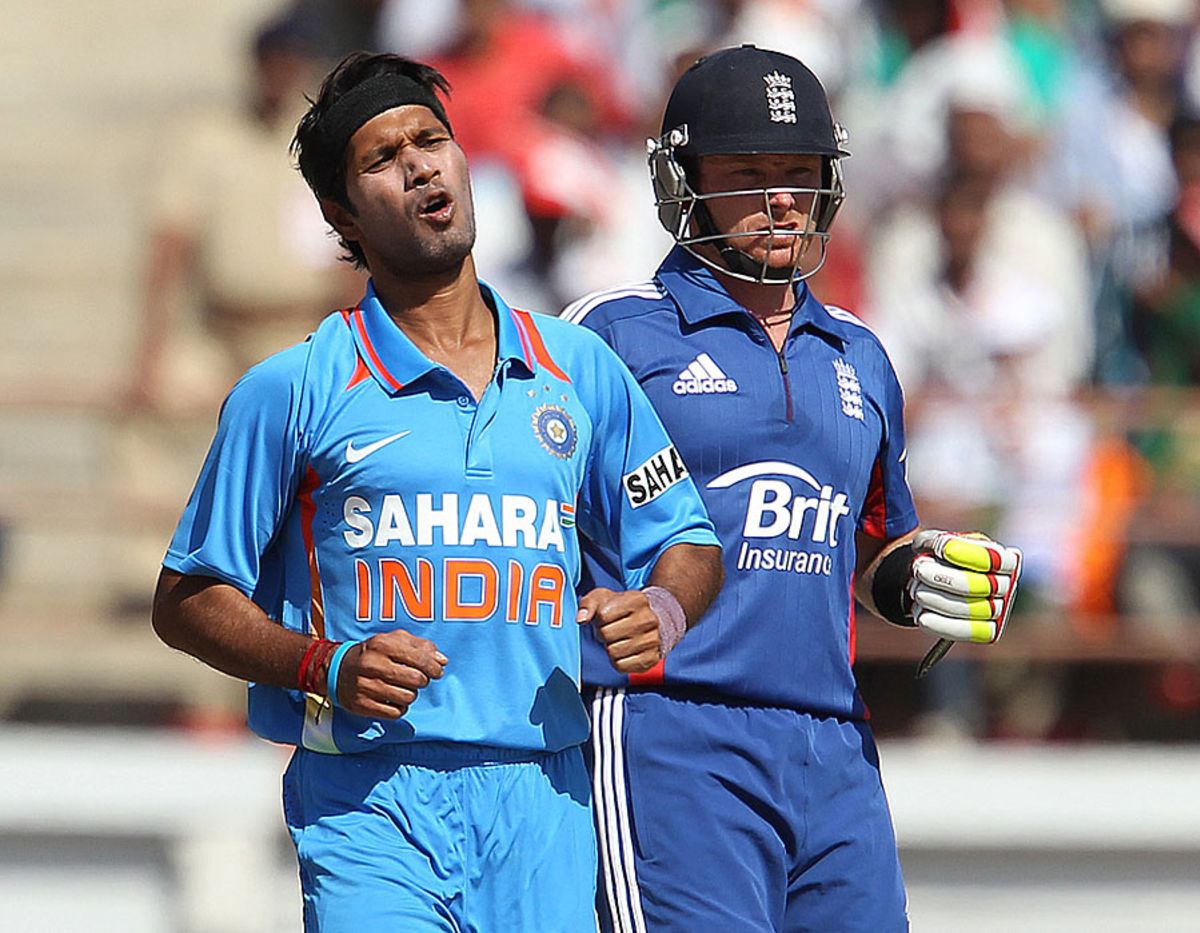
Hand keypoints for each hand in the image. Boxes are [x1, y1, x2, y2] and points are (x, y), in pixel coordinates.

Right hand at [335, 630, 447, 718]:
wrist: (338, 669)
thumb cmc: (374, 653)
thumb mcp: (394, 640)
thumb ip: (421, 646)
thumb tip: (442, 661)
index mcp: (382, 644)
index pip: (419, 658)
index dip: (433, 667)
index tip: (437, 671)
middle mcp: (372, 665)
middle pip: (416, 680)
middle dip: (423, 681)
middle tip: (418, 679)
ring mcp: (366, 686)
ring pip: (407, 698)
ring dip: (411, 695)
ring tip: (403, 687)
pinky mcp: (362, 705)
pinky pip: (395, 713)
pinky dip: (400, 708)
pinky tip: (393, 699)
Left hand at [577, 587, 660, 673]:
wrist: (649, 622)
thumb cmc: (621, 610)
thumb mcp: (603, 599)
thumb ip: (588, 604)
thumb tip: (581, 619)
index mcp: (636, 600)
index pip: (603, 615)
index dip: (599, 619)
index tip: (606, 617)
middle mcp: (648, 619)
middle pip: (607, 635)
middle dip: (603, 634)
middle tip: (612, 630)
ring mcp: (653, 640)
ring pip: (613, 652)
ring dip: (610, 648)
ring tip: (619, 640)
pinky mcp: (651, 659)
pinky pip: (621, 666)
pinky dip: (617, 661)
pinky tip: (624, 651)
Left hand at [909, 530, 1021, 644]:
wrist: (935, 583)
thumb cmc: (939, 558)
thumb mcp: (936, 541)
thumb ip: (935, 541)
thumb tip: (937, 548)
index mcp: (1003, 559)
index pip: (990, 558)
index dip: (966, 554)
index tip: (940, 548)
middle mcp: (1006, 585)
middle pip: (977, 585)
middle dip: (942, 578)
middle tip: (918, 570)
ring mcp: (999, 610)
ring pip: (969, 609)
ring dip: (936, 600)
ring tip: (915, 591)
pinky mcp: (988, 632)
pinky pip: (966, 632)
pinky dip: (941, 625)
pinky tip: (921, 617)